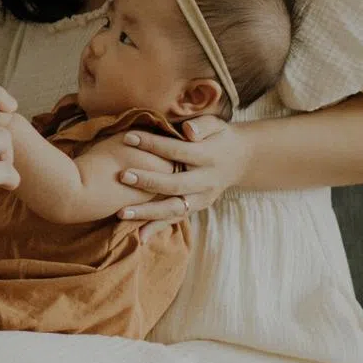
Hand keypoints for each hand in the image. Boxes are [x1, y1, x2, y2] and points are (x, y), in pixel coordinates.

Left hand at [114, 116, 249, 239]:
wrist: (241, 160)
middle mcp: (206, 181)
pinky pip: (175, 220)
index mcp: (208, 157)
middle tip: (122, 176)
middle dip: (147, 181)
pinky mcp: (197, 209)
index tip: (128, 137)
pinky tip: (138, 237)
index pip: (177, 150)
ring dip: (147, 212)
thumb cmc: (219, 137)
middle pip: (174, 184)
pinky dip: (157, 228)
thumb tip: (188, 130)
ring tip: (122, 213)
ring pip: (173, 209)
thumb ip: (202, 125)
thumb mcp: (216, 125)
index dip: (153, 144)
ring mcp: (202, 198)